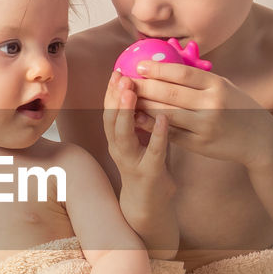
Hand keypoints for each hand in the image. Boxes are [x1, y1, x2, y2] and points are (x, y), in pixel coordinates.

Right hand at [104, 70, 173, 184]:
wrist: (148, 203)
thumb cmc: (147, 165)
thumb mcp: (140, 139)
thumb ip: (141, 117)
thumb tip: (149, 87)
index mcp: (116, 139)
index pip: (109, 111)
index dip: (111, 91)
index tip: (116, 70)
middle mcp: (118, 148)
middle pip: (111, 119)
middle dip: (115, 97)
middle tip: (122, 76)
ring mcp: (132, 161)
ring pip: (123, 134)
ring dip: (127, 112)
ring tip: (132, 92)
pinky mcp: (149, 172)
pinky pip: (152, 152)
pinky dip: (157, 135)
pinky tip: (163, 119)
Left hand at [133, 62, 272, 165]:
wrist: (259, 140)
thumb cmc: (238, 108)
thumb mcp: (225, 86)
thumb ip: (200, 78)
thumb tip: (169, 60)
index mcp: (218, 85)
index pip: (183, 73)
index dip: (158, 69)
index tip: (140, 65)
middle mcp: (212, 105)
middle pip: (170, 93)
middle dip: (144, 86)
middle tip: (126, 81)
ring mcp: (205, 126)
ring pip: (166, 114)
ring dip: (144, 106)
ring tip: (127, 98)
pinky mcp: (199, 144)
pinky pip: (170, 133)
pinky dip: (152, 125)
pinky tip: (138, 118)